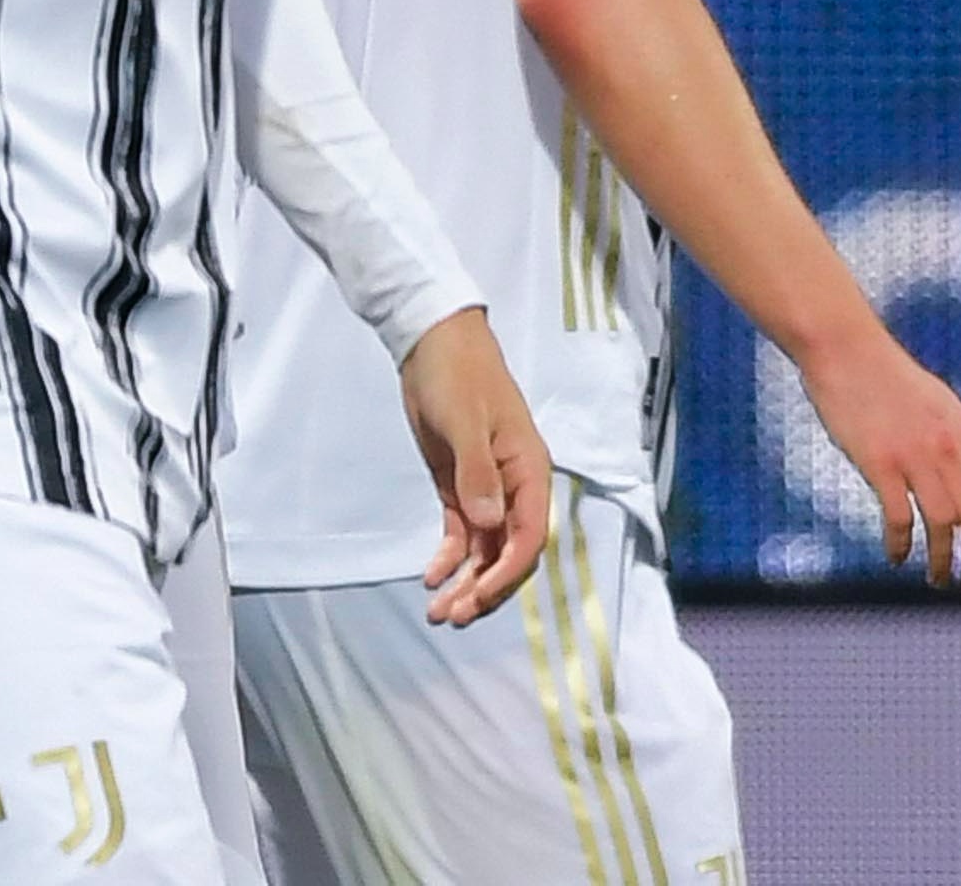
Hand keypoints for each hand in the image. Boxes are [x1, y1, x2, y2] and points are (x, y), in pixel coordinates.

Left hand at [398, 308, 551, 624]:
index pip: (527, 537)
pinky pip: (459, 532)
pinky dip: (448, 556)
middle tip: (452, 617)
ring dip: (464, 580)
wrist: (432, 343)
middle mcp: (513, 488)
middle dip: (483, 587)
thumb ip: (478, 472)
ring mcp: (485, 488)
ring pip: (482, 548)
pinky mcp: (458, 485)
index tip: (479, 596)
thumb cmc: (459, 376)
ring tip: (439, 613)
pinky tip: (431, 577)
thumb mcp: (467, 421)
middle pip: (506, 551)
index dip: (507, 572)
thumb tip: (489, 524)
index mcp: (529, 473)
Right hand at [799, 328, 960, 593]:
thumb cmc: (885, 376)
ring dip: (944, 562)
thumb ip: (956, 441)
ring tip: (937, 580)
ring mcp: (913, 455)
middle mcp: (947, 449)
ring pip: (945, 525)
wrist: (844, 348)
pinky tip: (895, 555)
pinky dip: (900, 544)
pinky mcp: (878, 460)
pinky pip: (898, 516)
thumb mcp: (937, 405)